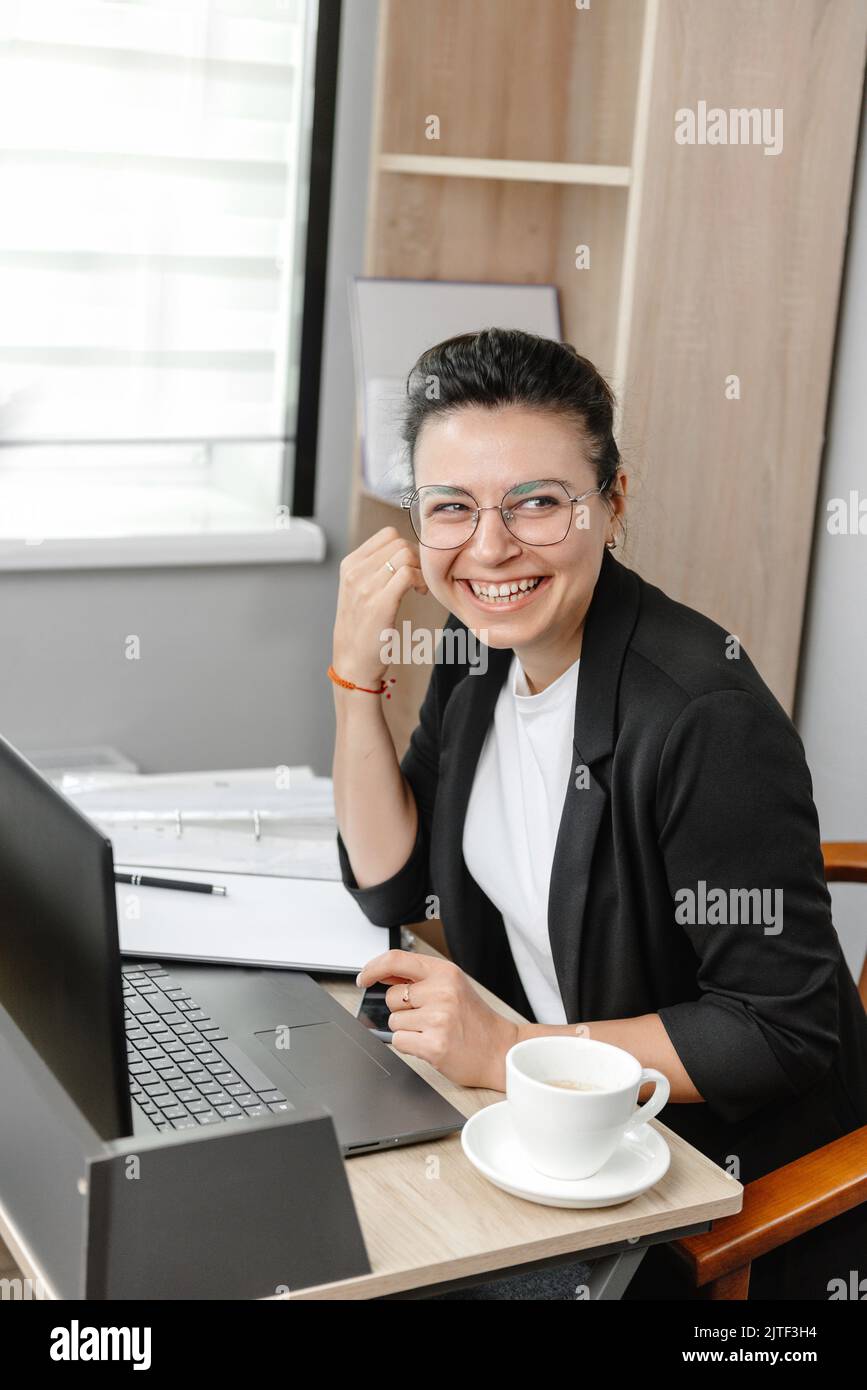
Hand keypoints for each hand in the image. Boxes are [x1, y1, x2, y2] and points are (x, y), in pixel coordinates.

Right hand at [333, 527, 427, 686]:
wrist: (352, 662)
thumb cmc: (361, 628)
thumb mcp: (358, 591)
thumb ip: (373, 569)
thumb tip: (403, 551)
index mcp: (350, 565)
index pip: (387, 534)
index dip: (406, 547)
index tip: (410, 566)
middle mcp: (354, 572)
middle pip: (399, 542)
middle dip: (416, 558)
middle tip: (418, 578)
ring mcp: (365, 587)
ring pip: (405, 555)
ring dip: (420, 569)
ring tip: (419, 587)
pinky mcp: (379, 603)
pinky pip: (408, 574)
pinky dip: (421, 581)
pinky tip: (420, 593)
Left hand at [356, 949, 518, 1091]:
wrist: (500, 1050)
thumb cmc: (474, 1019)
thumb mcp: (452, 986)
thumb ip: (419, 978)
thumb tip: (382, 974)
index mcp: (444, 972)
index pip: (396, 960)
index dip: (373, 968)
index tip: (363, 978)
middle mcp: (441, 991)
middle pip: (391, 997)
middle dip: (402, 1010)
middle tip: (428, 1017)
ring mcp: (438, 1018)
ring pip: (394, 1022)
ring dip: (408, 1030)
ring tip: (434, 1031)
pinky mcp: (434, 1045)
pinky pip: (399, 1042)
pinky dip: (410, 1046)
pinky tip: (431, 1044)